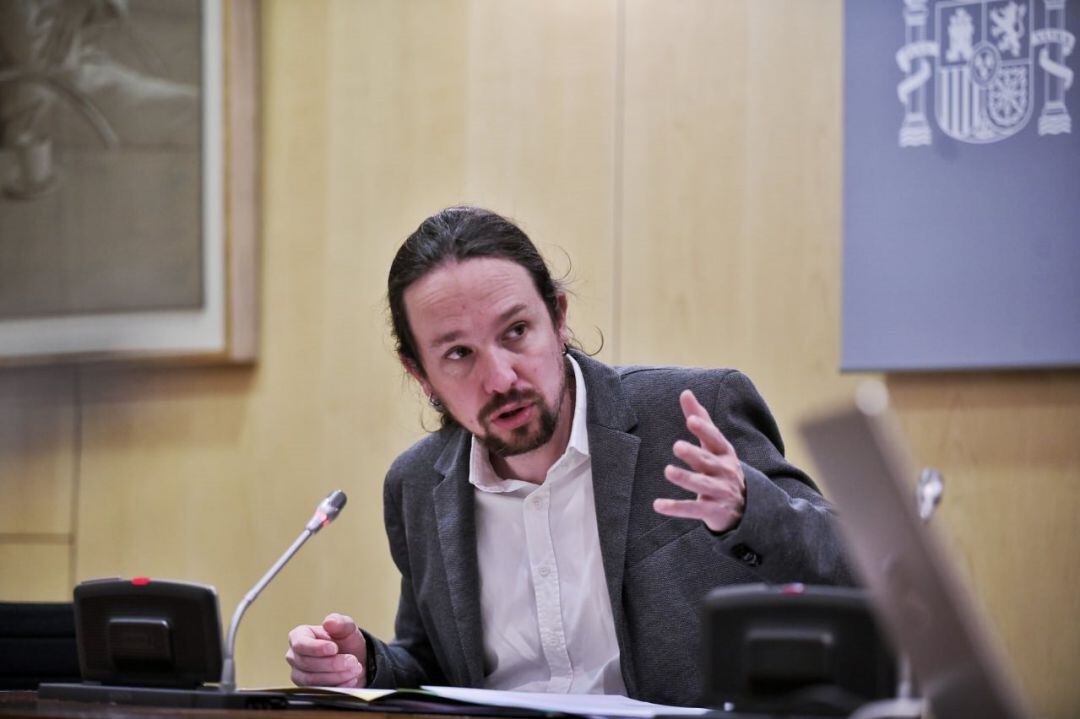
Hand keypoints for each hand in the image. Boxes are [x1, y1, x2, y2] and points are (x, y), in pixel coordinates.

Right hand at [286, 613, 367, 687]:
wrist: (355, 660)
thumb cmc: (345, 641)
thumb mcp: (347, 628)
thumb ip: (339, 623)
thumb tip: (329, 622)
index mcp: (299, 636)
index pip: (300, 643)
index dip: (317, 648)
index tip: (334, 648)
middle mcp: (295, 656)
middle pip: (306, 663)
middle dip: (332, 663)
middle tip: (352, 661)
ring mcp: (299, 673)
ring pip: (311, 679)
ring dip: (336, 676)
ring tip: (354, 670)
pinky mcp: (308, 689)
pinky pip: (318, 691)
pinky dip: (337, 686)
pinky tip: (350, 680)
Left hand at [653, 389, 745, 532]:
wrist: (746, 508)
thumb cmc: (723, 468)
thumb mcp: (714, 445)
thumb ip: (700, 419)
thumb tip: (685, 392)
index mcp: (724, 453)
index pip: (715, 439)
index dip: (704, 430)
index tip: (691, 419)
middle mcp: (724, 472)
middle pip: (708, 461)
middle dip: (694, 454)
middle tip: (677, 446)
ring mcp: (720, 492)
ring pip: (702, 485)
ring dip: (686, 478)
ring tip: (668, 471)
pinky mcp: (713, 511)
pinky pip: (693, 509)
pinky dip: (676, 508)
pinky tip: (658, 505)